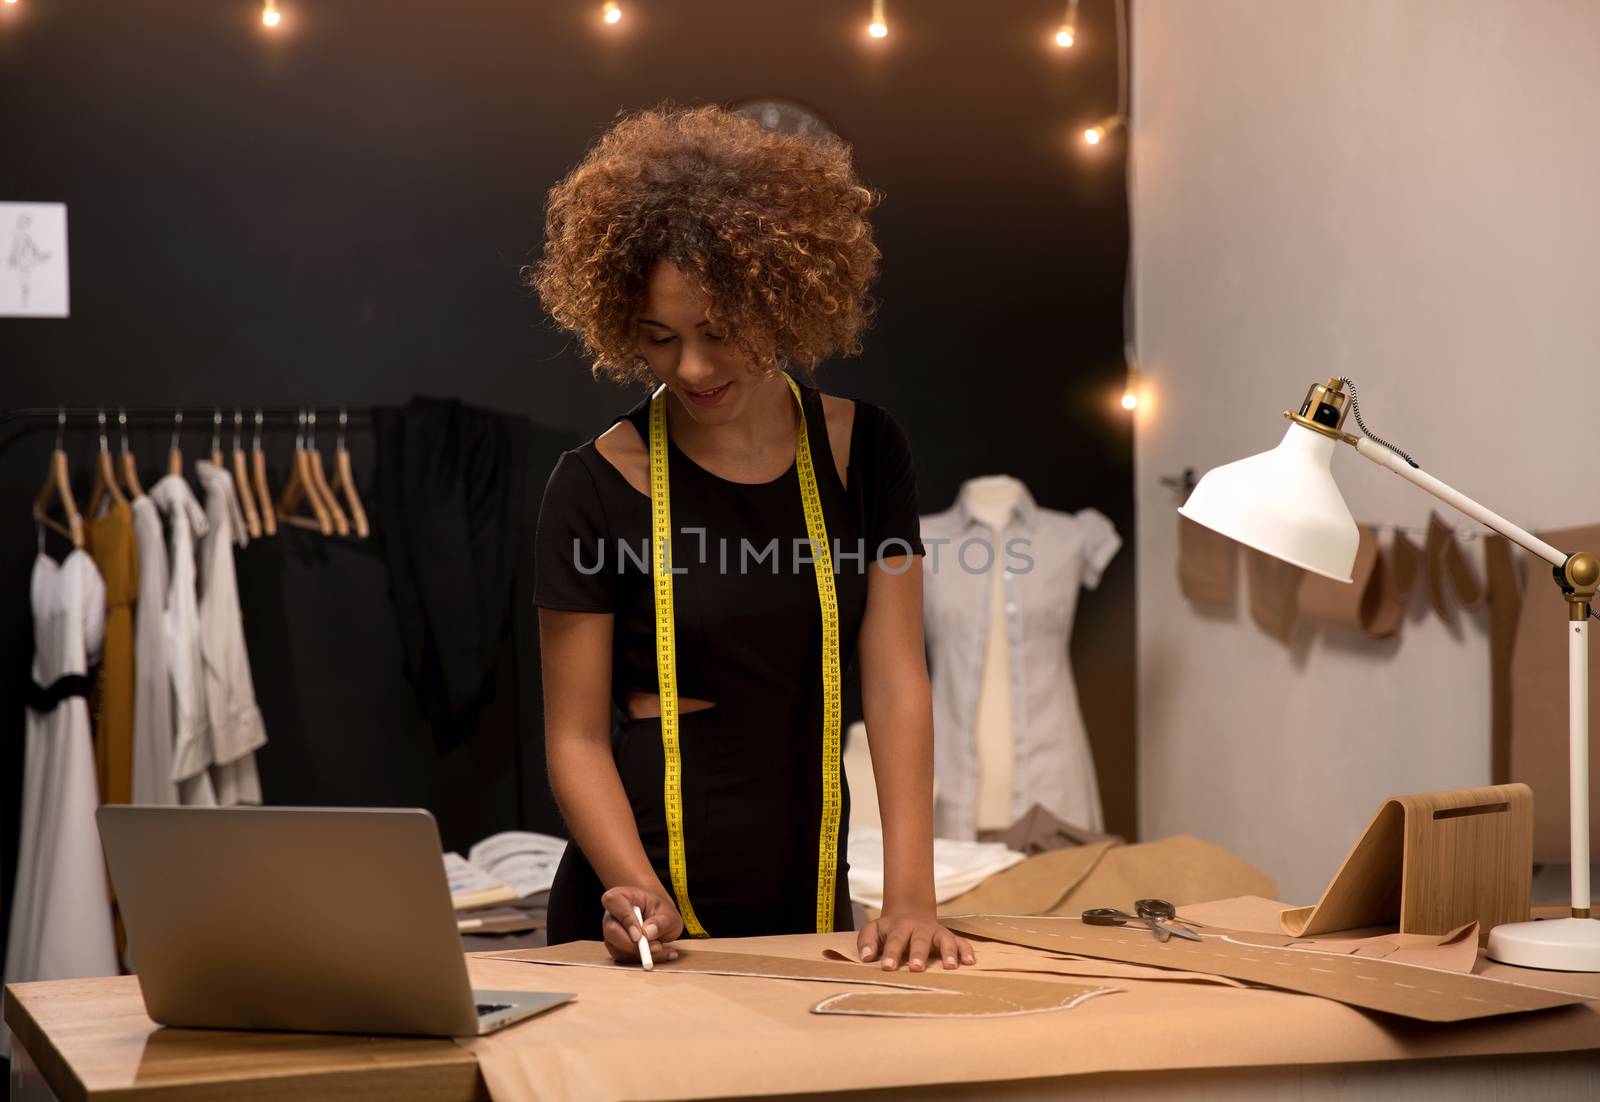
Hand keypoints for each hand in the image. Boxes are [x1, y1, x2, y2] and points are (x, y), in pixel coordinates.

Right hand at [600, 885, 683, 963]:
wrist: (657, 919)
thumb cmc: (660, 911)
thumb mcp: (668, 913)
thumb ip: (662, 922)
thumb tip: (647, 933)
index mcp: (620, 896)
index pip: (614, 902)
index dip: (625, 919)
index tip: (639, 936)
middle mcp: (611, 915)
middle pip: (612, 931)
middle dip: (633, 945)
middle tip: (656, 947)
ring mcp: (610, 933)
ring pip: (618, 948)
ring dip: (642, 954)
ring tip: (662, 948)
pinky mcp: (615, 948)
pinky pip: (624, 958)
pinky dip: (642, 959)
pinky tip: (659, 954)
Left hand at [857, 909, 975, 971]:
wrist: (909, 911)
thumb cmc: (889, 929)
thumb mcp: (873, 929)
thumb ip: (867, 941)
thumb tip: (866, 957)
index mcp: (899, 927)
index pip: (895, 940)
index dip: (891, 953)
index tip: (887, 966)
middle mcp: (919, 929)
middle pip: (919, 940)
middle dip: (918, 954)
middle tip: (916, 968)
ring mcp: (935, 932)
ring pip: (944, 939)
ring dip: (948, 952)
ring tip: (950, 967)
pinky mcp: (948, 936)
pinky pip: (961, 942)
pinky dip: (966, 950)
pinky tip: (970, 962)